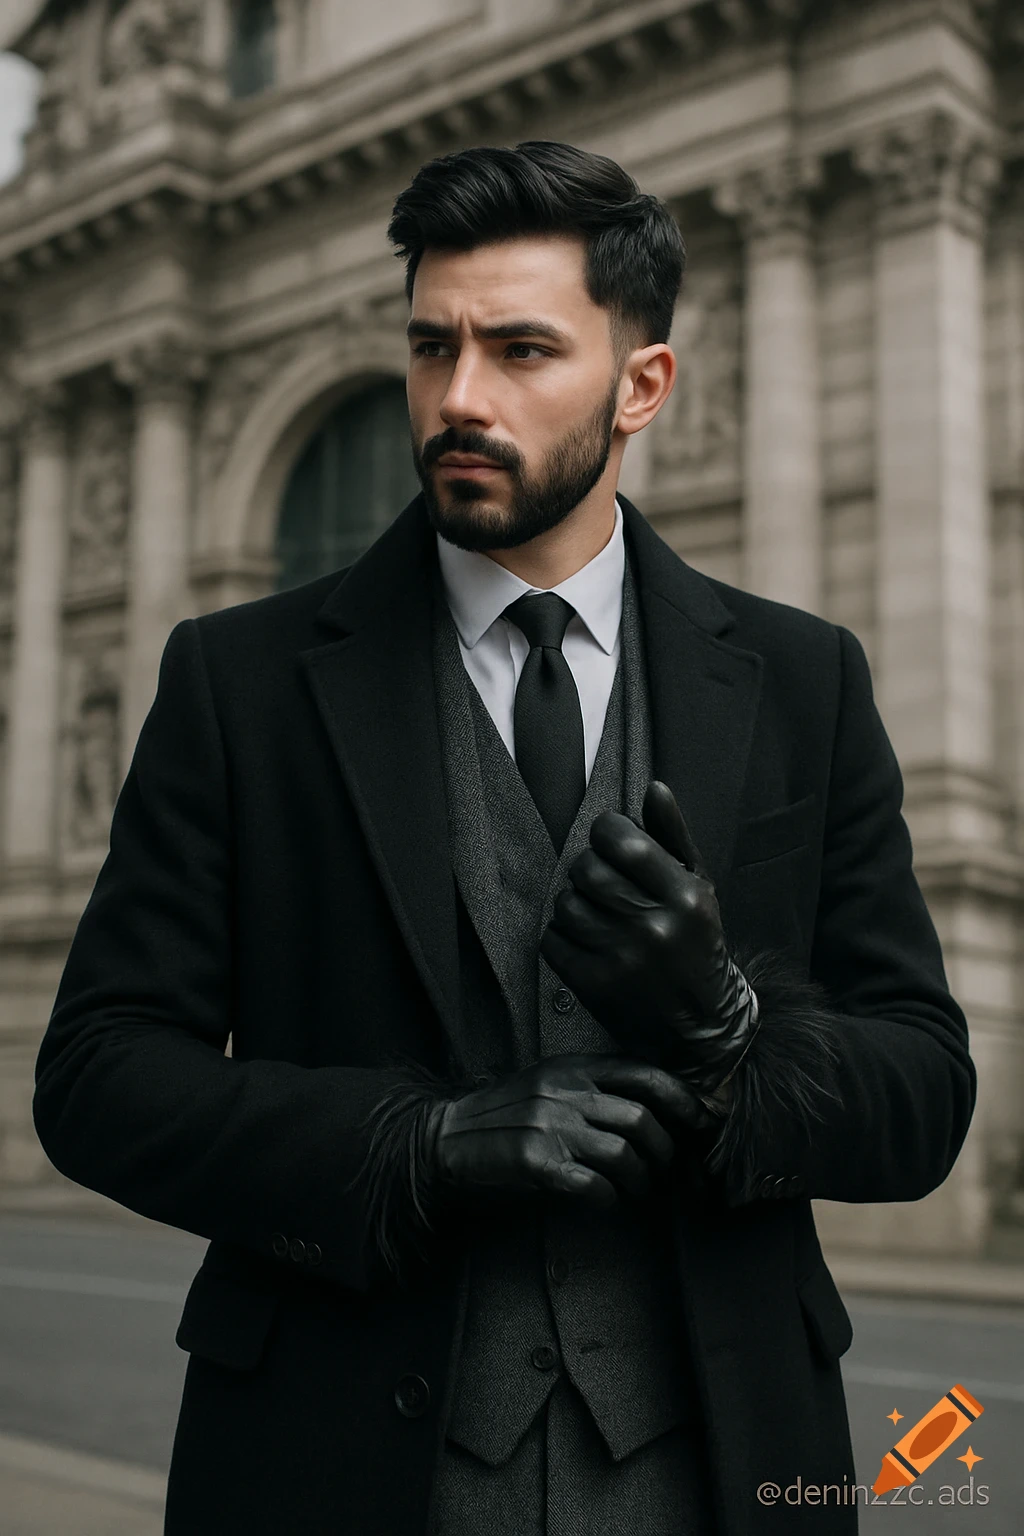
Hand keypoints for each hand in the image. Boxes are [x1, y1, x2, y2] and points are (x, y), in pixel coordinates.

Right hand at [429, 1053, 715, 1211]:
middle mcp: (563, 1090)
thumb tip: (652, 1113)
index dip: (682, 1098)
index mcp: (570, 1067)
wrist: (445, 1139)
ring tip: (635, 1192)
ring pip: (625, 1154)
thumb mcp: (548, 1085)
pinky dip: (607, 1200)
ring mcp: (549, 1125)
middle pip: (642, 1117)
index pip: (642, 1073)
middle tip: (665, 1172)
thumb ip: (591, 1089)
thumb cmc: (502, 1118)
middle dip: (665, 1152)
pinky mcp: (535, 1161)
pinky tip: (602, 1202)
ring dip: (640, 1182)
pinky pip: (594, 1185)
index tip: (700, 1121)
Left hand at [539, 780, 758, 1094]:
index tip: (612, 842)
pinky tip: (586, 941)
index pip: (621, 840)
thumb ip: (673, 835)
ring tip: (597, 914)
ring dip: (574, 903)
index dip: (607, 832)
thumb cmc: (695, 943)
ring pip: (565, 904)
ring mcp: (622, 960)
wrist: (700, 1026)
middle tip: (604, 883)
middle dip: (590, 869)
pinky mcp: (595, 987)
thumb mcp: (698, 886)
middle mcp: (654, 927)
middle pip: (587, 869)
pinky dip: (562, 936)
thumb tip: (654, 787)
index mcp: (684, 896)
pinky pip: (552, 940)